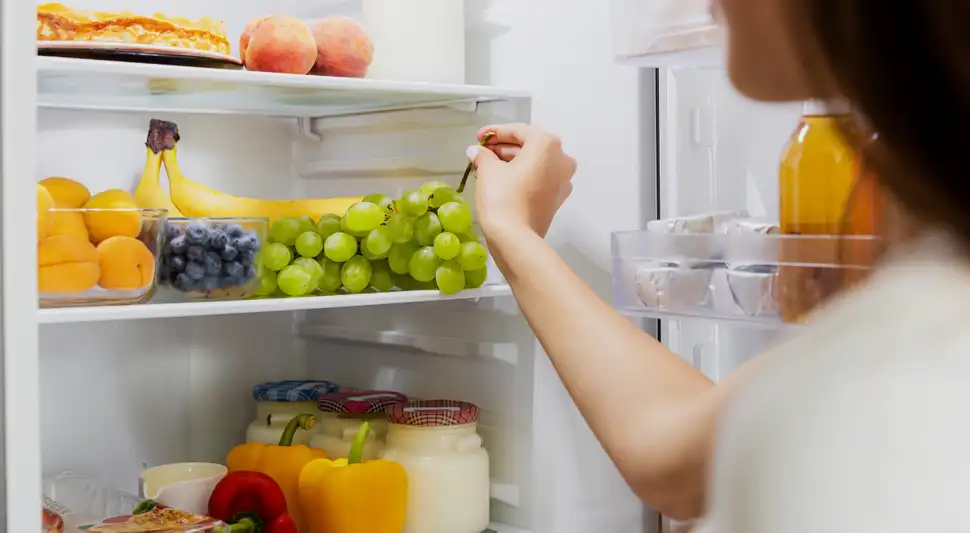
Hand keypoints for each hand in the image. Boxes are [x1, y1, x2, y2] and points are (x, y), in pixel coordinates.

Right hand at [466, 123, 576, 239]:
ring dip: (511, 162)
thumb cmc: (502, 197)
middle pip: (529, 147)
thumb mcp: (488, 170)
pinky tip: (501, 180)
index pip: (519, 131)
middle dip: (503, 148)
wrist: (515, 238)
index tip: (479, 137)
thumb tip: (475, 151)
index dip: (495, 132)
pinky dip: (522, 176)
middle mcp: (562, 159)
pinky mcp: (557, 198)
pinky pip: (539, 179)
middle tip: (481, 152)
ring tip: (486, 166)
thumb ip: (482, 155)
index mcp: (547, 145)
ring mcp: (563, 180)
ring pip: (534, 164)